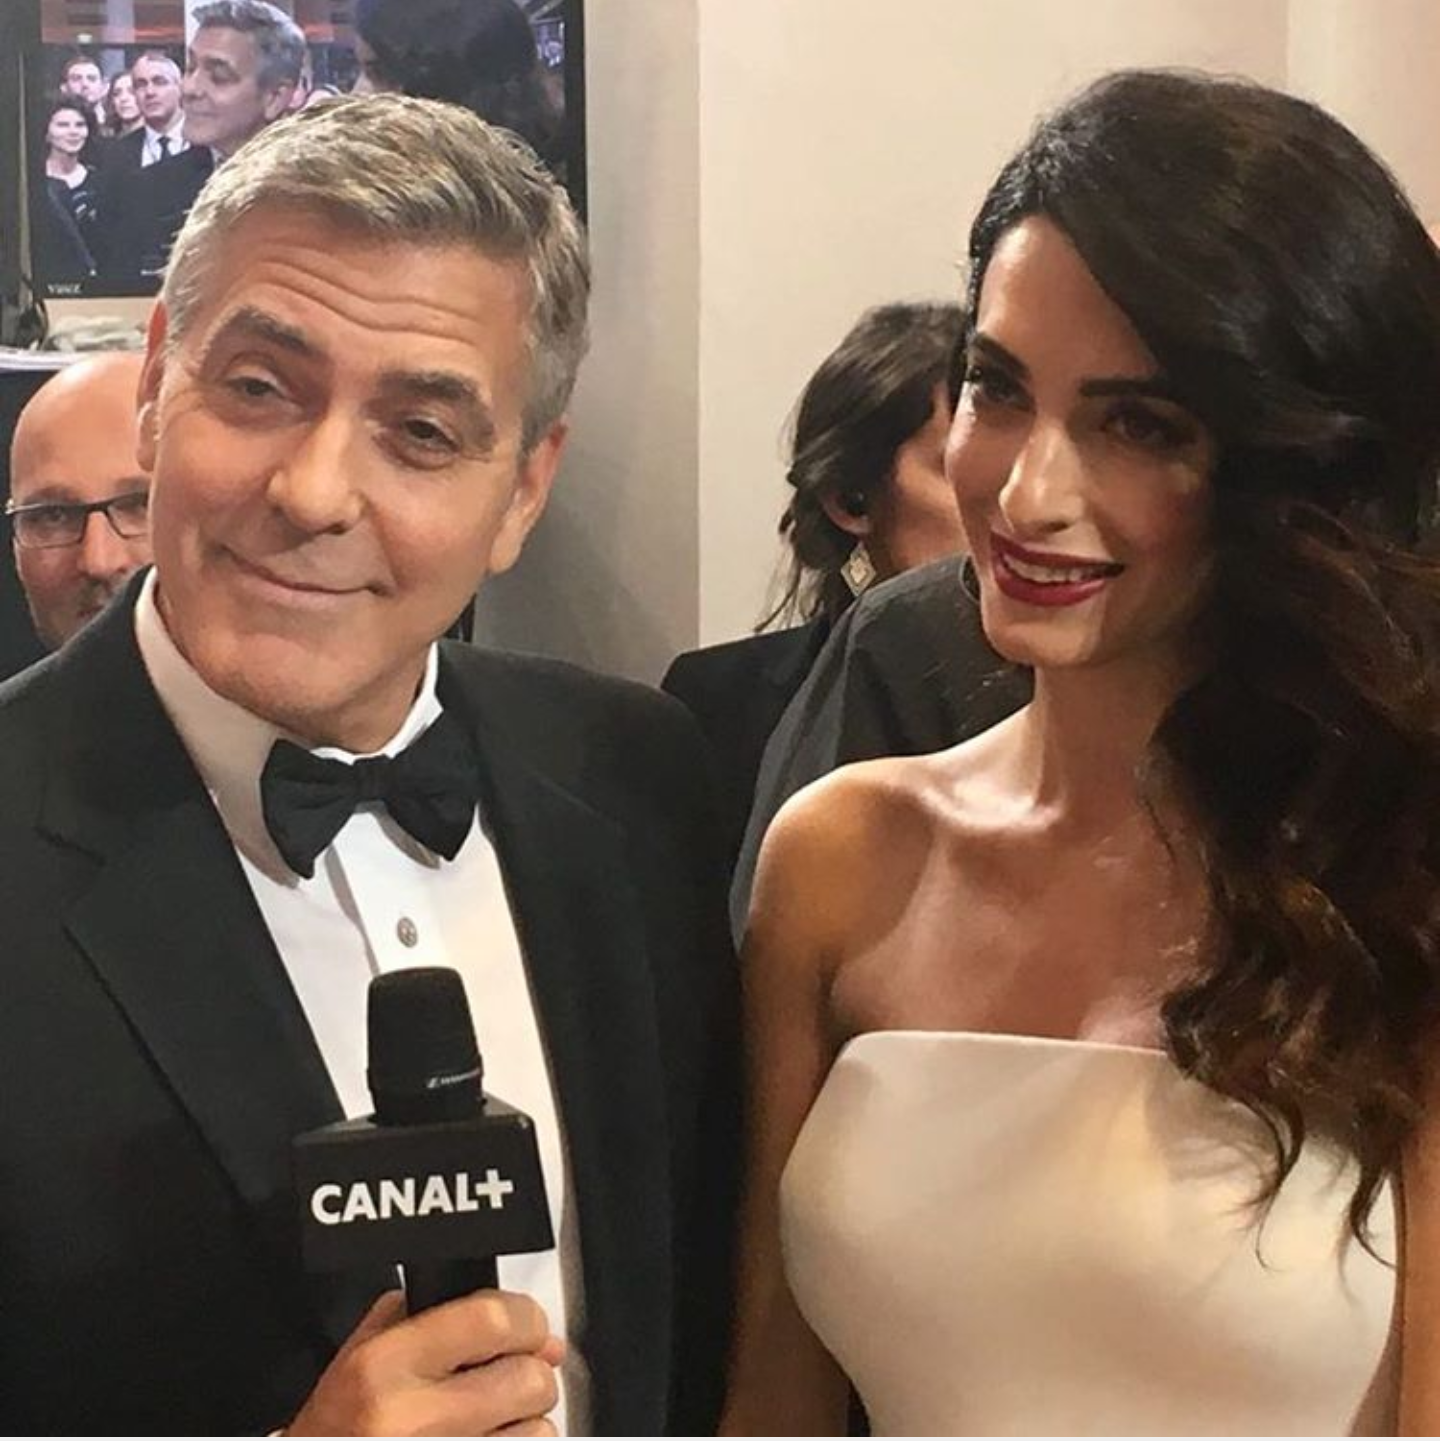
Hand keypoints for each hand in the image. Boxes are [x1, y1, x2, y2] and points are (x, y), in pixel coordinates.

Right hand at [283, 1289, 564, 1435]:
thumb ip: (423, 1312)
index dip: (525, 1317)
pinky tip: (488, 1439)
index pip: (491, 1321)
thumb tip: (517, 1318)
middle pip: (527, 1377)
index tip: (526, 1324)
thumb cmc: (339, 1425)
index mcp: (386, 1366)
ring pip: (538, 1429)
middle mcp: (412, 1419)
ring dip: (527, 1418)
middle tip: (509, 1373)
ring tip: (492, 1415)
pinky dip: (519, 1446)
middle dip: (529, 1370)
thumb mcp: (360, 1352)